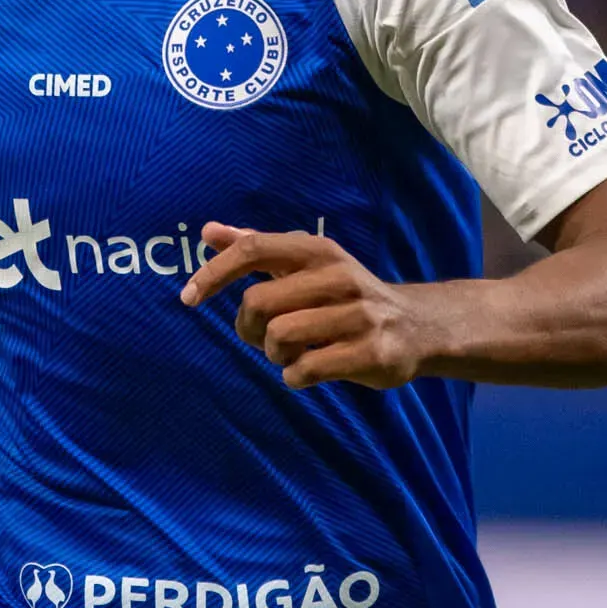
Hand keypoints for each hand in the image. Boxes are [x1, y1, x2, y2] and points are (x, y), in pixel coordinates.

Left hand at [179, 224, 446, 389]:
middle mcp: (339, 277)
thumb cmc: (347, 295)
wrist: (418, 326)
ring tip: (292, 353)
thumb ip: (257, 246)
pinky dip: (295, 376)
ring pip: (279, 338)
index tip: (188, 298)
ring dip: (274, 354)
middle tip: (263, 337)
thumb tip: (208, 231)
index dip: (213, 273)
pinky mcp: (371, 353)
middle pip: (258, 302)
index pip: (252, 250)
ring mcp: (358, 315)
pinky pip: (306, 370)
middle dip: (248, 328)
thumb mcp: (308, 263)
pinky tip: (309, 370)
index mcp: (318, 251)